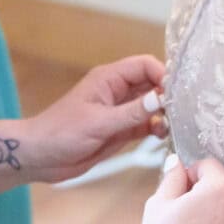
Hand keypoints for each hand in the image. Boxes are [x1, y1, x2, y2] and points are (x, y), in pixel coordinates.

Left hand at [25, 55, 167, 183]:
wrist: (41, 157)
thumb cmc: (61, 132)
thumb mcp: (99, 122)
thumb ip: (132, 112)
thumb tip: (162, 97)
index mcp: (109, 79)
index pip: (144, 66)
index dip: (162, 75)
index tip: (175, 93)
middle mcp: (117, 91)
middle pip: (152, 83)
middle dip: (168, 94)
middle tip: (182, 111)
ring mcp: (120, 111)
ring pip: (151, 105)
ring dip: (164, 113)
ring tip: (173, 125)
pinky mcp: (121, 130)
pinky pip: (145, 124)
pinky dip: (157, 128)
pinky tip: (163, 136)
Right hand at [144, 159, 223, 223]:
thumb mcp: (160, 206)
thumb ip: (171, 179)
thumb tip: (176, 163)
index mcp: (220, 189)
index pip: (209, 165)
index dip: (192, 175)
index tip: (182, 190)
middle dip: (209, 188)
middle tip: (190, 207)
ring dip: (221, 204)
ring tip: (200, 221)